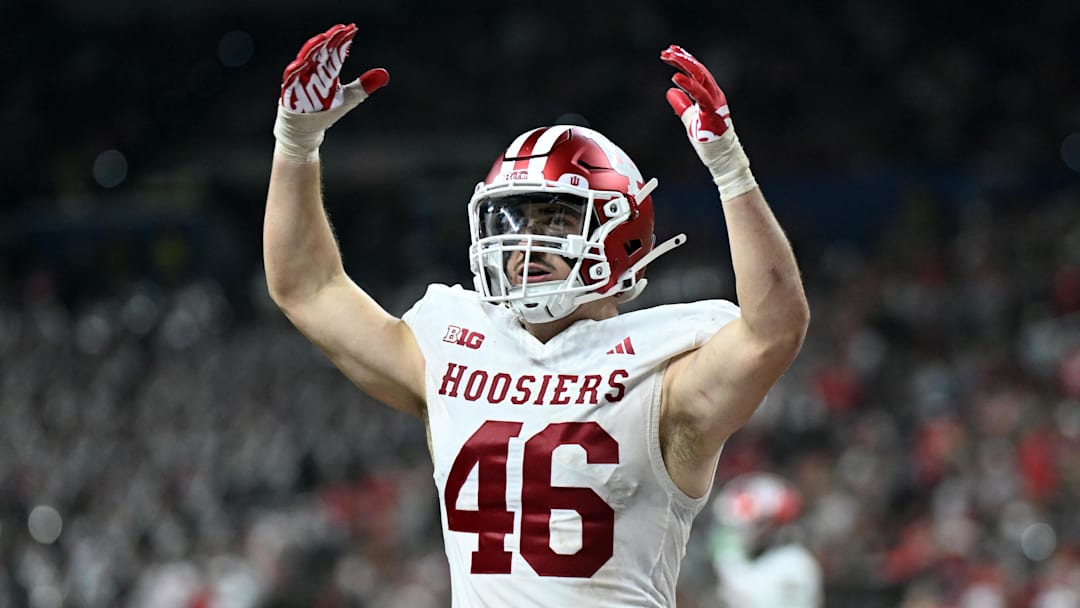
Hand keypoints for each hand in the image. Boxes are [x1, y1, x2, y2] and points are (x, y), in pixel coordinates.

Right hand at [273, 24, 388, 161]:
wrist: (305, 129)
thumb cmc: (325, 110)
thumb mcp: (349, 97)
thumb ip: (363, 85)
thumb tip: (384, 74)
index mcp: (326, 71)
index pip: (335, 52)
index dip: (343, 41)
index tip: (352, 29)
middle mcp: (313, 71)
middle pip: (321, 52)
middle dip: (330, 40)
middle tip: (340, 30)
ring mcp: (300, 81)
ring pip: (305, 61)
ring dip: (313, 49)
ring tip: (322, 39)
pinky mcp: (289, 93)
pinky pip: (291, 81)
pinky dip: (295, 72)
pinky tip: (300, 62)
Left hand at [660, 45, 731, 141]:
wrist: (722, 157)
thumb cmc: (709, 140)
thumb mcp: (690, 119)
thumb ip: (682, 104)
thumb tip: (671, 91)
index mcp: (710, 95)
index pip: (696, 73)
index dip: (684, 61)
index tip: (670, 52)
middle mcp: (714, 95)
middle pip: (698, 71)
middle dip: (682, 58)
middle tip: (667, 51)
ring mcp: (715, 103)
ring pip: (700, 77)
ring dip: (684, 65)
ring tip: (669, 57)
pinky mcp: (712, 113)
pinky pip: (700, 95)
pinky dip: (688, 85)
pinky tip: (675, 77)